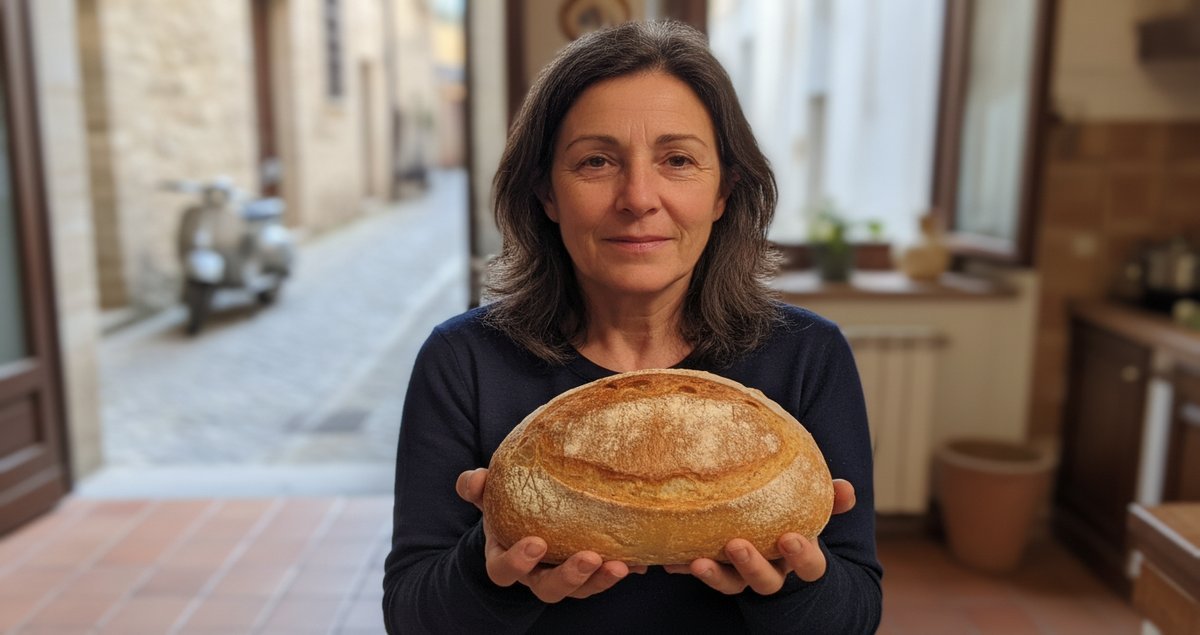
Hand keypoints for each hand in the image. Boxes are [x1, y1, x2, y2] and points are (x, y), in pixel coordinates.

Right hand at [455, 468, 647, 602]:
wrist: (526, 522)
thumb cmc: (506, 508)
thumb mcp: (489, 496)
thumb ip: (477, 488)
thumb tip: (475, 479)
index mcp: (506, 558)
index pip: (504, 570)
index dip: (518, 562)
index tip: (536, 543)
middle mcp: (535, 575)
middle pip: (549, 589)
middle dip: (569, 577)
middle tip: (589, 558)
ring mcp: (564, 578)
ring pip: (581, 589)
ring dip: (601, 580)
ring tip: (621, 565)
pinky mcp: (590, 574)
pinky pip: (605, 578)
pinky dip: (624, 570)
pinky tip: (642, 562)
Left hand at [664, 478, 855, 594]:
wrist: (769, 534)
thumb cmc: (792, 516)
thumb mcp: (811, 506)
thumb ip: (829, 498)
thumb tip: (848, 489)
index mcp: (799, 557)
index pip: (810, 566)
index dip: (802, 556)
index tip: (789, 538)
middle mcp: (772, 572)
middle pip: (766, 582)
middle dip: (752, 566)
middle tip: (736, 545)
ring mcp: (742, 576)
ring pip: (731, 584)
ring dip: (714, 575)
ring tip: (697, 561)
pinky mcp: (715, 572)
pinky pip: (699, 573)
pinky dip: (684, 567)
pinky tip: (670, 561)